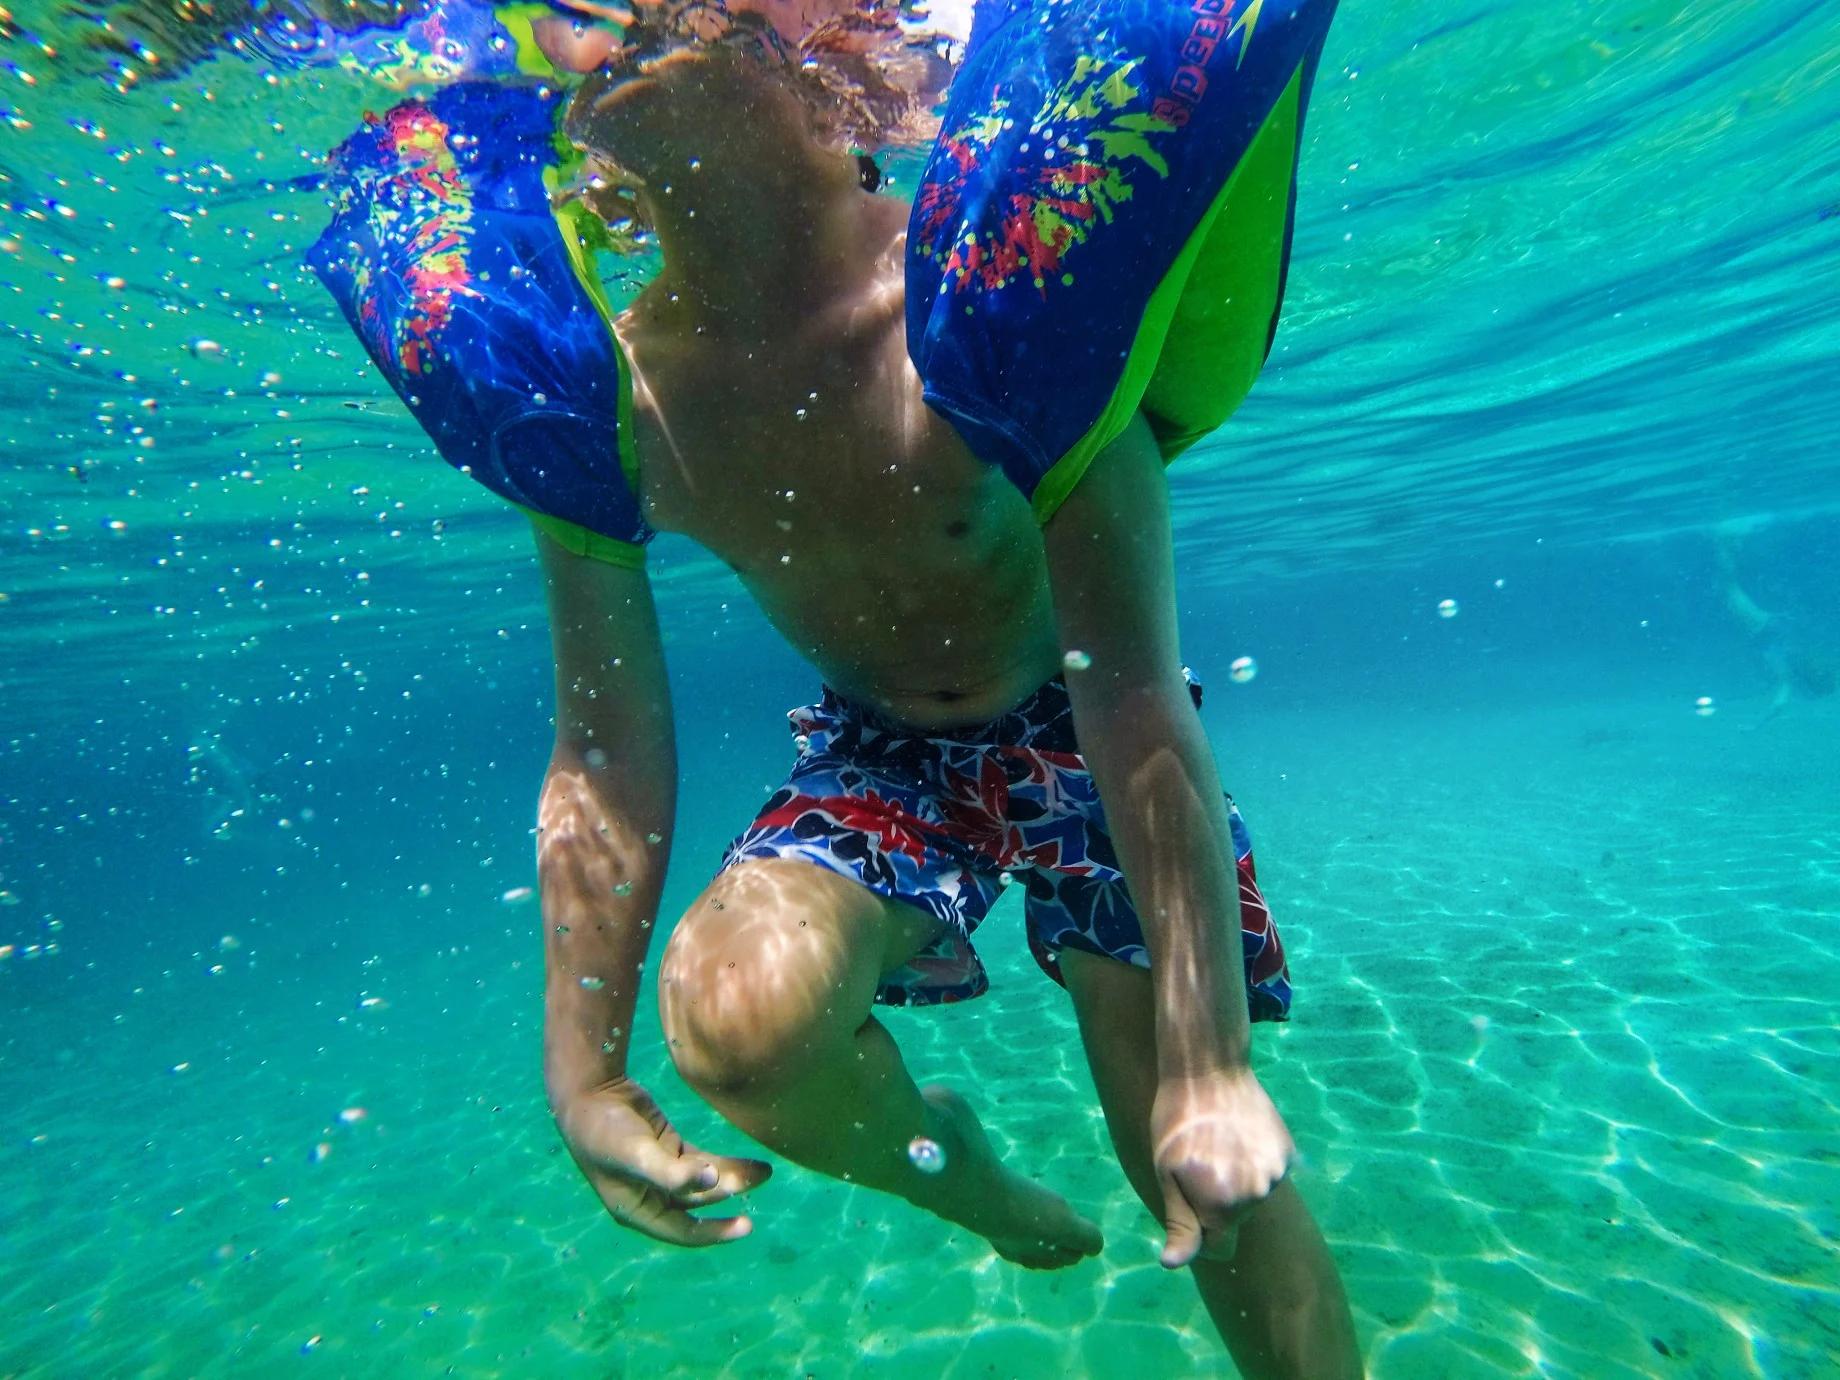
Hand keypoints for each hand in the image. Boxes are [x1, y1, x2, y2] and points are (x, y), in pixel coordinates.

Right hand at [554, 1076, 771, 1245]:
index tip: (746, 1226)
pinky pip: (702, 1162)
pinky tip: (750, 1162)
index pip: (683, 1231)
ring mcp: (662, 1173)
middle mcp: (651, 1197)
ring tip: (764, 1171)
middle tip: (759, 1177)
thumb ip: (672, 1172)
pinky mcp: (669, 1150)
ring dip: (733, 1177)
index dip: (715, 1232)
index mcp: (637, 1211)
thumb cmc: (604, 1131)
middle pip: (699, 1202)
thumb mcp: (636, 1154)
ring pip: (704, 1182)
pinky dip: (724, 1163)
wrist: (589, 1093)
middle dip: (728, 1191)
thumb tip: (712, 1181)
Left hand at [1150, 1066, 1295, 1267]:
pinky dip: (1256, 1160)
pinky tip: (1238, 1134)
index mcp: (1223, 1205)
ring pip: (1255, 1195)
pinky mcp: (1289, 1150)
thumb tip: (1172, 1264)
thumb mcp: (1167, 1173)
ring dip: (1239, 1180)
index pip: (1220, 1249)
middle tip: (1200, 1162)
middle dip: (1219, 1203)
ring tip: (1219, 1144)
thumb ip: (1179, 1222)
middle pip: (1237, 1220)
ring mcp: (1277, 1171)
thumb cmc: (1177, 1121)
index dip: (1201, 1232)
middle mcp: (1257, 1194)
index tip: (1189, 1203)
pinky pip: (1269, 1171)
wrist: (1208, 1068)